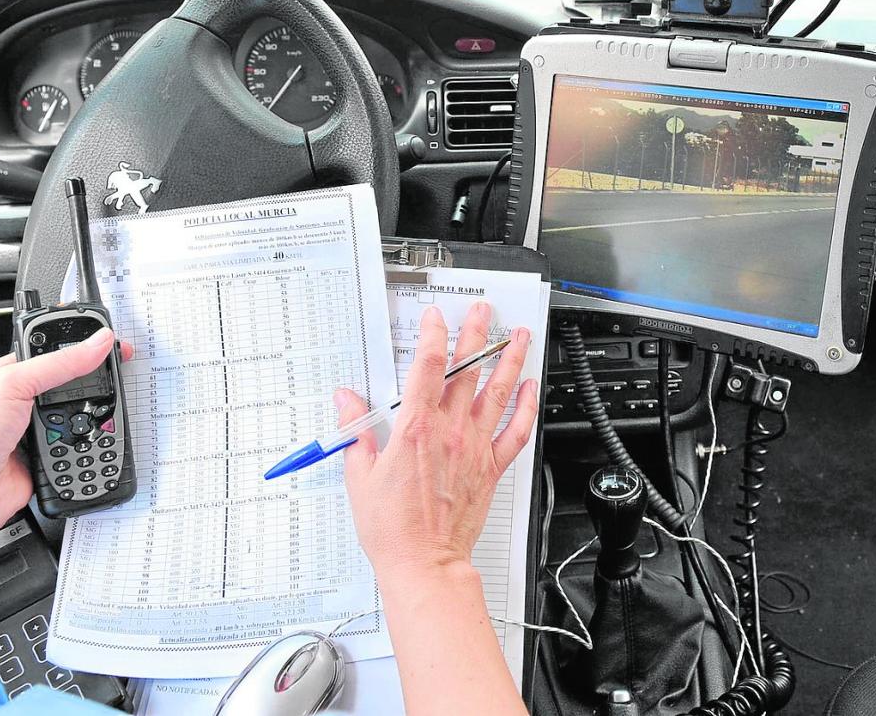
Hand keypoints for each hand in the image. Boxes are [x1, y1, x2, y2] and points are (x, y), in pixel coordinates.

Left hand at [0, 328, 130, 549]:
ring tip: (93, 411)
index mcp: (6, 374)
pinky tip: (86, 438)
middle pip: (70, 381)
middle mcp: (21, 400)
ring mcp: (36, 427)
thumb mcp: (12, 385)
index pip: (52, 350)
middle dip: (91, 382)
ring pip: (79, 412)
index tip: (112, 342)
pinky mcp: (49, 452)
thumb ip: (58, 364)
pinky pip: (80, 441)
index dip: (81, 344)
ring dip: (87, 416)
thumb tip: (97, 343)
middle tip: (115, 375)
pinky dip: (86, 442)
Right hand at [339, 302, 538, 583]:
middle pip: (467, 370)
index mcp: (416, 428)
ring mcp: (474, 448)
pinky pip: (515, 432)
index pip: (428, 365)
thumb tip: (344, 401)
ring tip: (518, 336)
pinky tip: (531, 389)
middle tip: (483, 311)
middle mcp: (450, 431)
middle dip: (476, 334)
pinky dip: (526, 408)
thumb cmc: (392, 528)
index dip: (434, 334)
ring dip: (509, 360)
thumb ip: (354, 432)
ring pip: (498, 393)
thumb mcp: (359, 476)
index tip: (435, 318)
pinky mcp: (490, 468)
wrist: (424, 563)